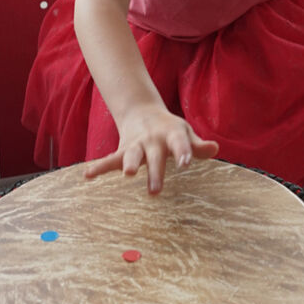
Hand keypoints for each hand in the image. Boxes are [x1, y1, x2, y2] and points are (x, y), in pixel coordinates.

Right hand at [84, 105, 218, 193]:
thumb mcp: (185, 133)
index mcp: (171, 134)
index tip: (186, 164)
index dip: (183, 152)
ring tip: (127, 174)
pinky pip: (109, 160)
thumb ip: (198, 145)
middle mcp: (152, 139)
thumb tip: (215, 148)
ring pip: (131, 155)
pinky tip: (87, 176)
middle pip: (154, 156)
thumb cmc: (170, 129)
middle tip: (155, 192)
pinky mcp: (122, 150)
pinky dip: (98, 167)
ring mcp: (136, 144)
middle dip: (154, 172)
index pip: (180, 142)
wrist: (142, 111)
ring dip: (129, 164)